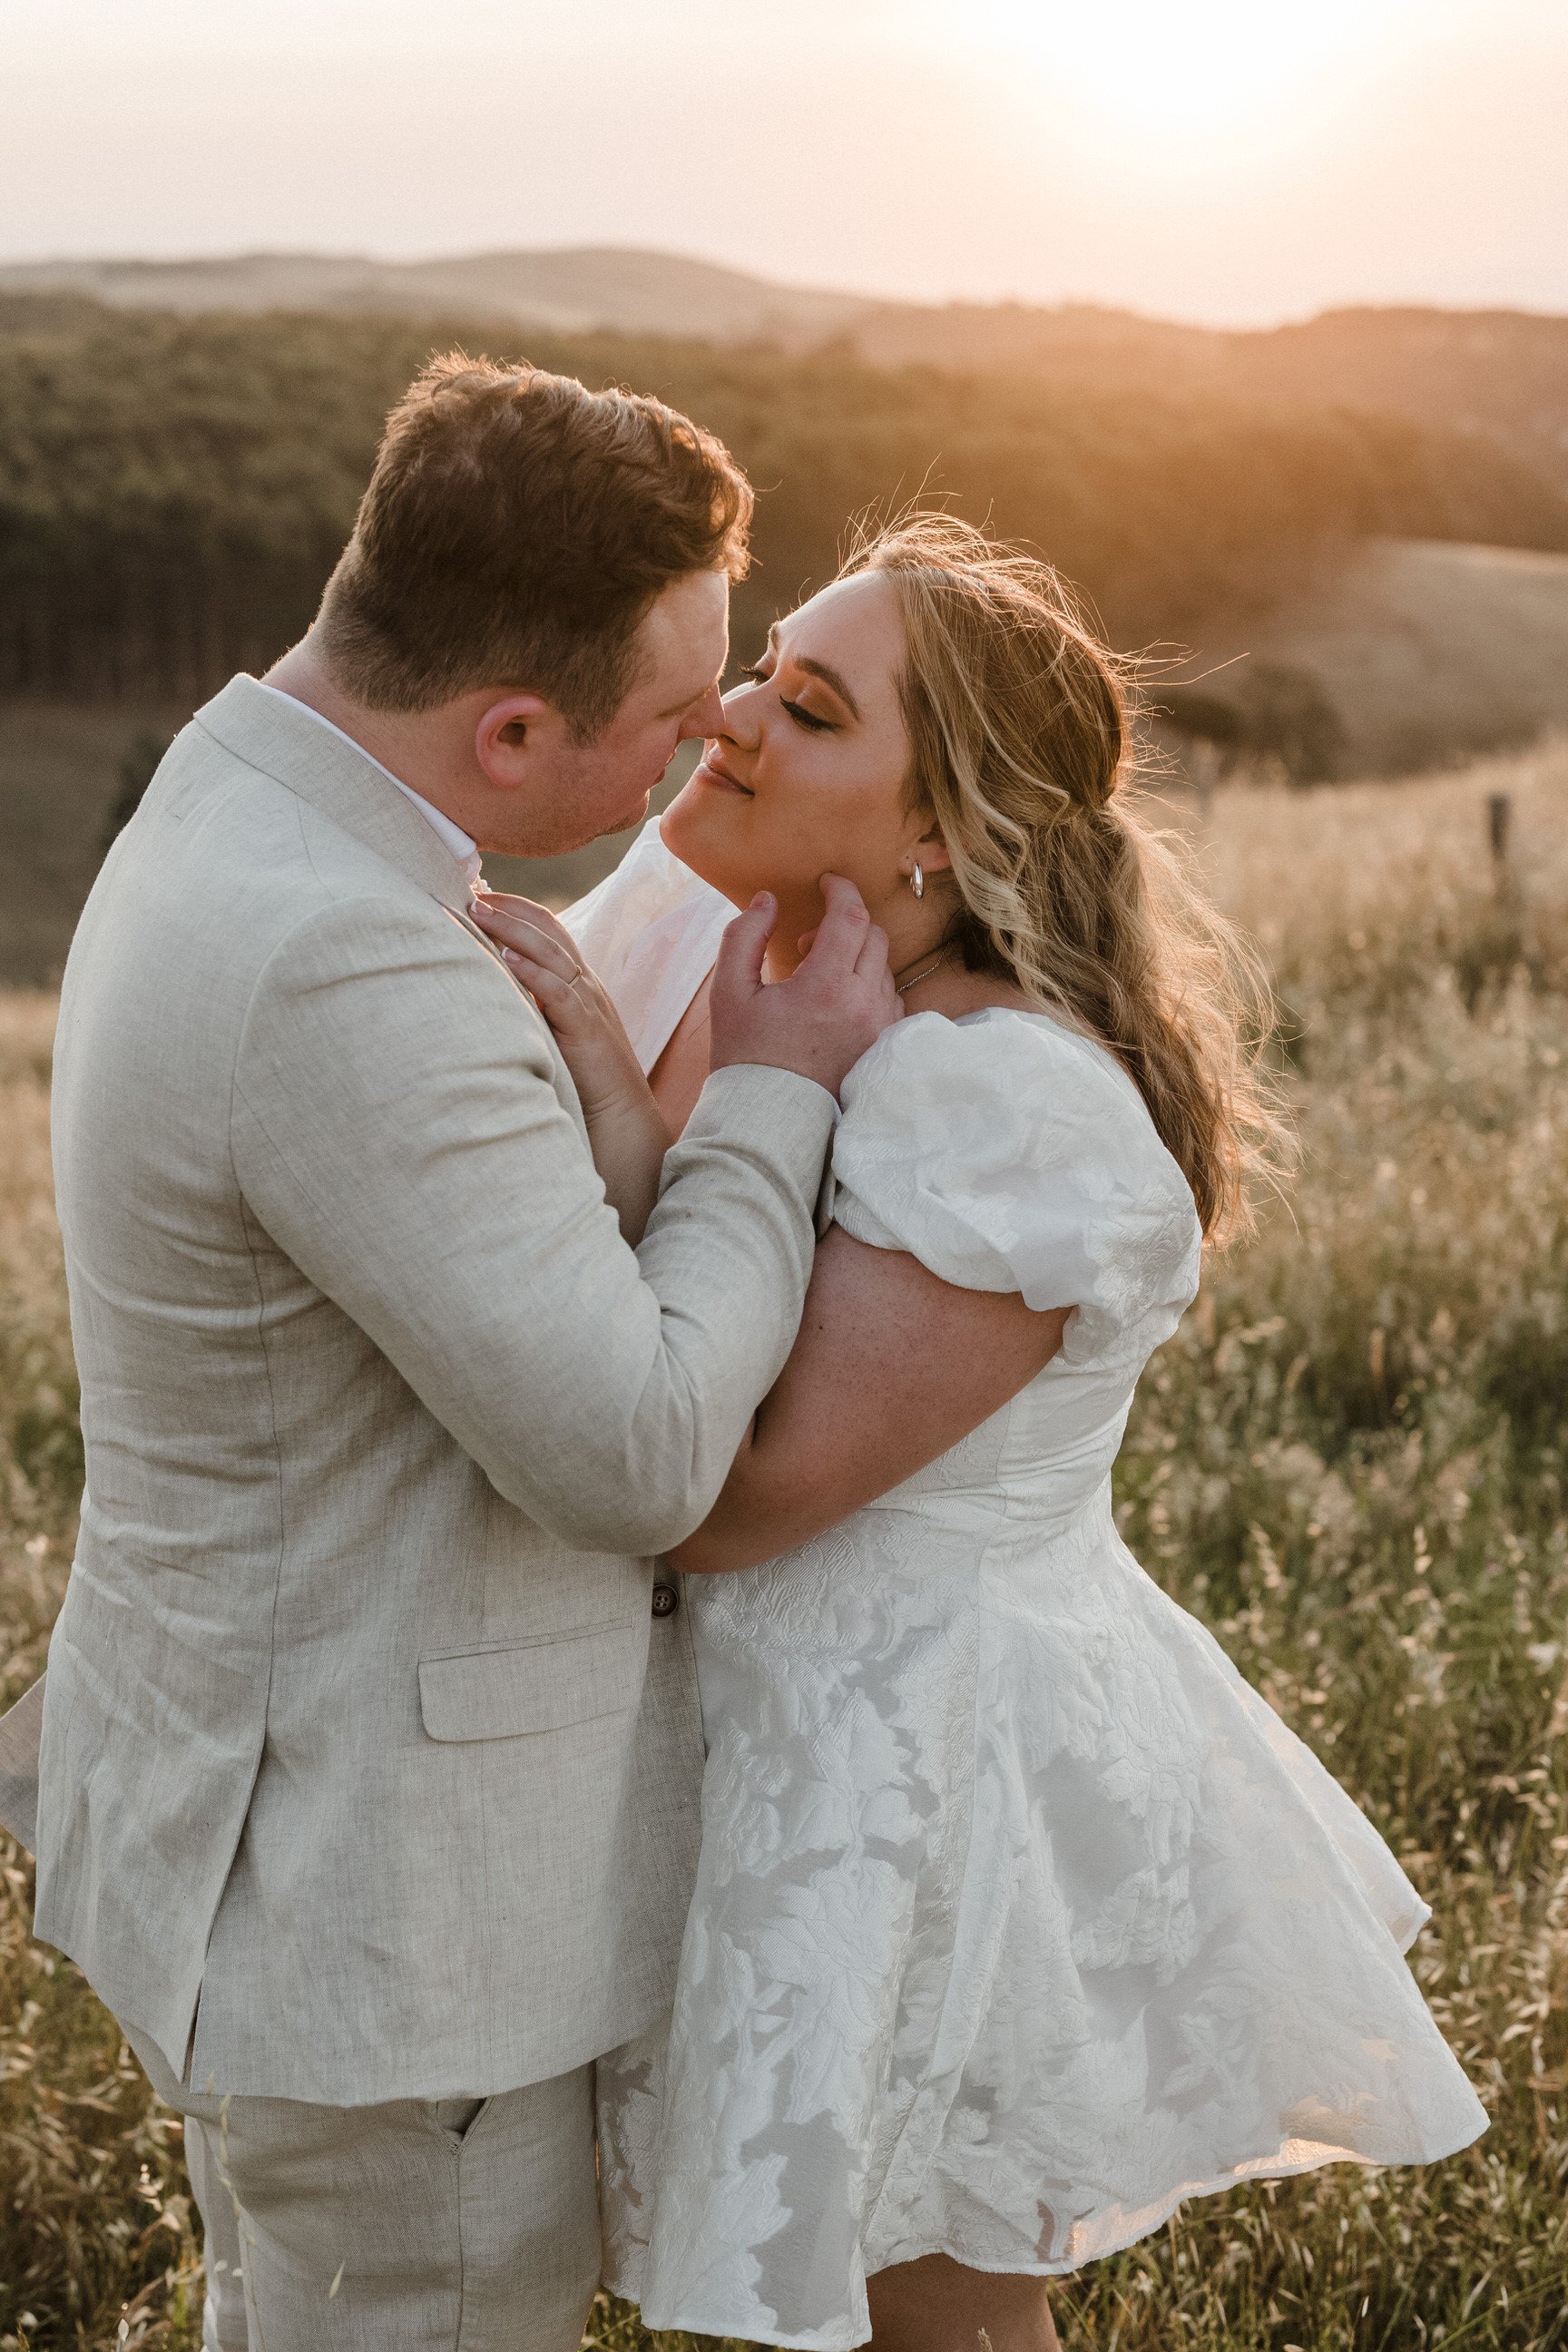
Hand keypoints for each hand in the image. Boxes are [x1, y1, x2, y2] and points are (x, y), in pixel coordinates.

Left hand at [470, 894, 651, 1127]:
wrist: (621, 1113)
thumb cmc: (583, 1077)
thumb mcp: (555, 1030)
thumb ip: (533, 1006)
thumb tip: (491, 988)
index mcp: (579, 982)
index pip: (549, 930)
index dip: (517, 909)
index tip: (480, 896)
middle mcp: (586, 984)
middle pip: (548, 931)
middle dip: (510, 909)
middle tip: (472, 894)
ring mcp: (589, 1003)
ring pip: (551, 953)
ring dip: (513, 930)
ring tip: (480, 913)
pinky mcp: (586, 1028)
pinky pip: (560, 992)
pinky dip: (533, 972)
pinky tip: (507, 957)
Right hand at [709, 875, 900, 1099]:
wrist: (769, 1118)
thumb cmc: (745, 1055)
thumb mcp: (730, 992)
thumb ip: (744, 936)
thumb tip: (767, 900)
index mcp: (825, 986)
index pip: (850, 916)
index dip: (840, 889)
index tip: (826, 882)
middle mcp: (863, 1003)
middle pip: (874, 936)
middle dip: (844, 924)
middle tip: (807, 943)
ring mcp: (879, 1026)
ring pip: (884, 967)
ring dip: (856, 957)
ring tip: (817, 978)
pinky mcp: (883, 1045)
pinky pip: (890, 998)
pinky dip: (868, 985)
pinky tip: (838, 1002)